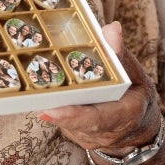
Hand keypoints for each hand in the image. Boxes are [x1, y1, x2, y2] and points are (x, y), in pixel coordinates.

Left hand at [37, 21, 162, 152]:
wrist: (135, 130)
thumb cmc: (135, 96)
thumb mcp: (136, 75)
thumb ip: (120, 55)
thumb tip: (110, 28)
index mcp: (124, 115)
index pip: (97, 118)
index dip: (73, 115)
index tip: (49, 110)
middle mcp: (102, 132)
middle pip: (73, 122)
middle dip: (52, 109)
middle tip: (32, 97)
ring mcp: (85, 136)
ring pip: (63, 121)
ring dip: (47, 106)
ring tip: (28, 90)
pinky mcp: (72, 132)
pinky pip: (60, 118)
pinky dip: (49, 104)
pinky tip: (34, 91)